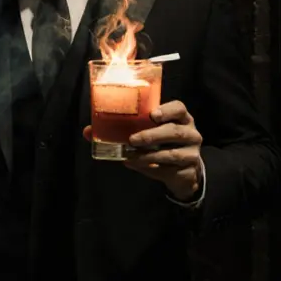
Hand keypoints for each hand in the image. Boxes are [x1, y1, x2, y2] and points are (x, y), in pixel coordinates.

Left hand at [82, 100, 203, 200]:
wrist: (182, 171)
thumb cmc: (161, 144)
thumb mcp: (147, 133)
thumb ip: (124, 129)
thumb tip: (88, 131)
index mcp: (181, 118)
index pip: (179, 108)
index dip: (167, 110)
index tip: (152, 115)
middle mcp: (191, 132)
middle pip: (175, 131)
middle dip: (152, 135)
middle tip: (133, 139)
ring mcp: (192, 152)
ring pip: (171, 153)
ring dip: (148, 155)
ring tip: (130, 156)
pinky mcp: (189, 170)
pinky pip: (168, 169)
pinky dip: (150, 168)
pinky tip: (136, 166)